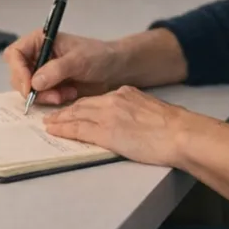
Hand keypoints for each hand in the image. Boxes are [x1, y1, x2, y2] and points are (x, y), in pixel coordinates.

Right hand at [3, 29, 119, 105]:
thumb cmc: (99, 56)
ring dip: (45, 96)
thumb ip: (57, 69)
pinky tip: (69, 94)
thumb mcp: (79, 60)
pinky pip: (40, 98)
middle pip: (17, 75)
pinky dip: (52, 100)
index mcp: (40, 40)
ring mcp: (42, 72)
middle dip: (33, 88)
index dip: (18, 70)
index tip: (29, 86)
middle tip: (53, 95)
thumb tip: (35, 82)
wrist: (114, 69)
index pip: (15, 54)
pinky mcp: (49, 87)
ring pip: (28, 89)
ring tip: (66, 93)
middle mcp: (37, 56)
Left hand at [42, 86, 193, 167]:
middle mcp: (114, 100)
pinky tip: (55, 131)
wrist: (181, 134)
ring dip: (60, 120)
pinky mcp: (107, 133)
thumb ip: (137, 112)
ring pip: (77, 115)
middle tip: (52, 116)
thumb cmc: (175, 128)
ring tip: (48, 124)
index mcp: (126, 94)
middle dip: (65, 111)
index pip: (97, 100)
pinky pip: (79, 130)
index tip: (72, 110)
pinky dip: (64, 129)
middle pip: (83, 105)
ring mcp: (109, 116)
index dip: (81, 105)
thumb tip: (133, 122)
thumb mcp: (152, 112)